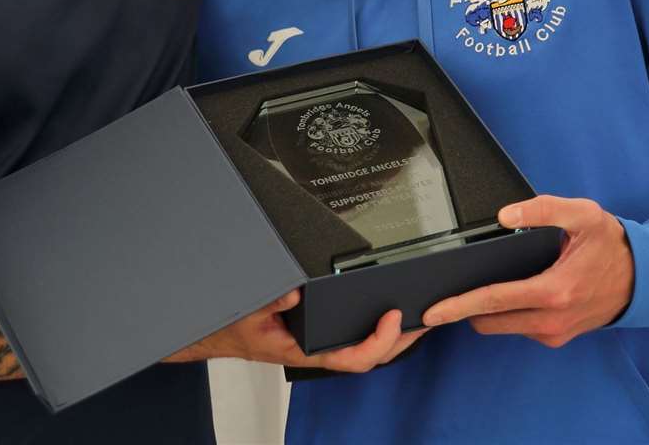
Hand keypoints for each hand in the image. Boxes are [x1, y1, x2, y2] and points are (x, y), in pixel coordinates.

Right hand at [166, 290, 426, 371]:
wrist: (222, 332)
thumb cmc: (236, 326)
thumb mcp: (248, 311)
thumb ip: (270, 300)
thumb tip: (296, 290)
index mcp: (305, 349)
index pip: (352, 358)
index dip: (377, 343)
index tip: (393, 319)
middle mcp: (318, 349)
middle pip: (369, 355)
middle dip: (400, 341)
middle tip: (426, 316)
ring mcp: (321, 343)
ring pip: (363, 346)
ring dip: (393, 336)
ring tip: (418, 314)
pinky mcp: (319, 333)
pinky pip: (352, 336)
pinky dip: (374, 328)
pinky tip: (387, 313)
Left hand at [422, 195, 632, 347]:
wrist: (645, 278)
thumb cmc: (612, 244)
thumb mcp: (584, 214)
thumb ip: (544, 209)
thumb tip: (506, 216)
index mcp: (553, 292)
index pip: (493, 301)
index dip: (458, 305)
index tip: (431, 311)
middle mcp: (551, 320)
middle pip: (489, 321)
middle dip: (462, 310)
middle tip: (440, 294)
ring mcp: (553, 332)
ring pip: (501, 326)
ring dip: (483, 312)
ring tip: (470, 287)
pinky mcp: (556, 336)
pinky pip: (518, 326)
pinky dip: (504, 313)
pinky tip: (503, 292)